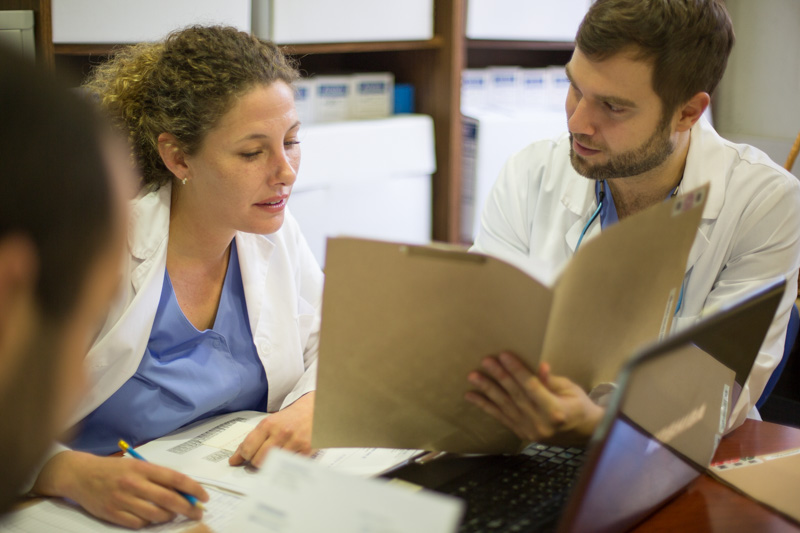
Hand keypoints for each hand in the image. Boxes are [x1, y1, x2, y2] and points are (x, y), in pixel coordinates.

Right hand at [33, 450, 207, 528]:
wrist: (81, 475)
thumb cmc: (114, 469)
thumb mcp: (137, 465)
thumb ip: (158, 477)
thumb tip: (184, 490)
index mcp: (143, 468)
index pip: (175, 478)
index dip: (193, 489)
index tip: (204, 497)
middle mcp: (134, 483)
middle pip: (169, 499)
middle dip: (188, 508)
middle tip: (198, 513)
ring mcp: (123, 500)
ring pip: (156, 515)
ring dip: (170, 517)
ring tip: (174, 515)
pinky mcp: (113, 514)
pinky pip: (139, 524)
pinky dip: (149, 523)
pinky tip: (152, 519)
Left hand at [229, 392, 313, 467]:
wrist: (313, 410)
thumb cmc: (289, 418)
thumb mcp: (269, 423)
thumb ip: (252, 439)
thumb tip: (235, 459)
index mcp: (268, 424)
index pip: (248, 448)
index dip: (243, 456)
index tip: (241, 459)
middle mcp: (280, 432)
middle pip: (258, 460)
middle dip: (256, 462)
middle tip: (260, 458)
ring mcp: (294, 442)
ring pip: (273, 465)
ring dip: (270, 465)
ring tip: (273, 459)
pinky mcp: (306, 450)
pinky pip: (288, 466)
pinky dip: (285, 466)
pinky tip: (286, 458)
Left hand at [465, 352, 603, 444]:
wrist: (583, 433)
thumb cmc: (579, 405)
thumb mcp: (571, 389)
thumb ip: (552, 381)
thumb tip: (541, 367)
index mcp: (556, 411)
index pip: (532, 387)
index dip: (517, 370)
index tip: (504, 355)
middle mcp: (540, 424)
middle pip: (515, 396)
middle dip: (499, 376)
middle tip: (485, 361)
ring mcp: (529, 431)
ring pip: (504, 406)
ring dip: (487, 390)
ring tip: (473, 377)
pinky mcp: (521, 434)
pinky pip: (500, 417)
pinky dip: (485, 406)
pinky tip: (471, 396)